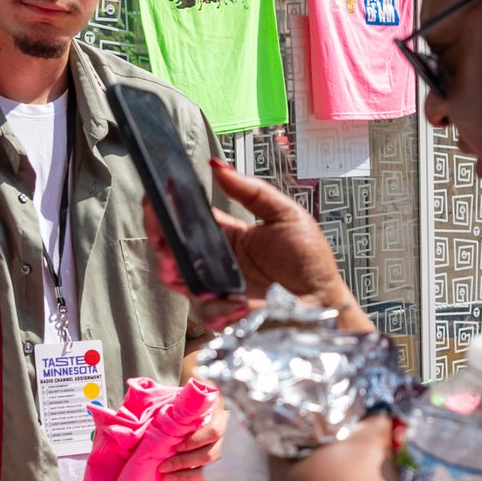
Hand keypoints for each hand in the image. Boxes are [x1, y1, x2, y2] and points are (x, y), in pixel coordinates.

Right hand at [147, 159, 367, 331]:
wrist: (323, 301)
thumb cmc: (310, 262)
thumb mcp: (286, 216)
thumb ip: (252, 191)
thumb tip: (219, 166)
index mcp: (228, 236)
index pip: (188, 219)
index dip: (168, 208)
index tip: (158, 197)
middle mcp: (218, 262)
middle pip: (174, 248)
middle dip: (160, 238)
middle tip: (160, 231)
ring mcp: (218, 288)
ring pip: (179, 279)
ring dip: (174, 270)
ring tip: (176, 262)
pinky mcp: (225, 314)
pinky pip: (205, 310)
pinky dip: (215, 305)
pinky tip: (236, 300)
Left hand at [159, 391, 225, 480]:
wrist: (233, 434)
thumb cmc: (210, 421)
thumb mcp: (206, 411)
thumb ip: (194, 413)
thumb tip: (174, 415)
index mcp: (227, 422)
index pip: (213, 432)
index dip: (195, 440)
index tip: (177, 446)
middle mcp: (233, 441)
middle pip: (210, 455)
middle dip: (184, 462)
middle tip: (164, 466)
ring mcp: (234, 459)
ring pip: (212, 472)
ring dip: (187, 476)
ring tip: (169, 477)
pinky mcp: (230, 473)